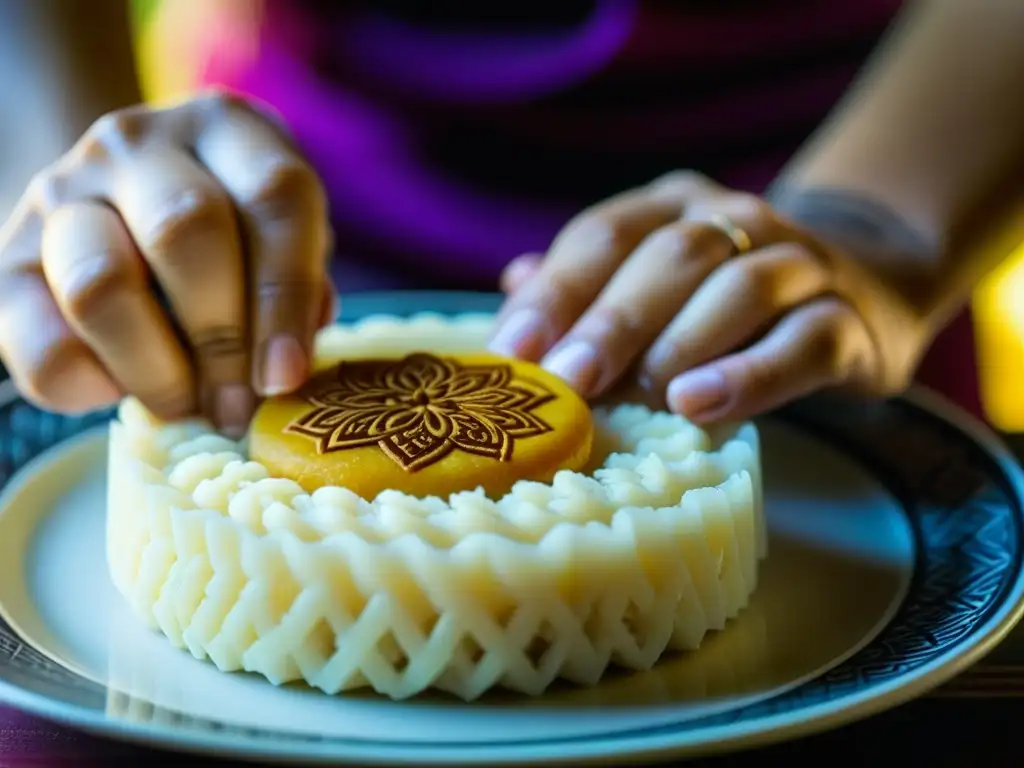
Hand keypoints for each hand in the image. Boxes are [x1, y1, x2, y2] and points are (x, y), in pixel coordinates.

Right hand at [0, 92, 333, 435]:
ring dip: (157, 370)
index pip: (274, 196)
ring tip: (187, 405)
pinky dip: (92, 386)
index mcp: (225, 129)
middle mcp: (137, 144)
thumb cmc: (229, 233)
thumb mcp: (277, 238)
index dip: (286, 294)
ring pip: (101, 285)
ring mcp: (61, 193)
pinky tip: (124, 389)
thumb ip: (299, 287)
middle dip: (222, 338)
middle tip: (239, 404)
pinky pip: (42, 343)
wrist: (114, 206)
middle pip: (185, 231)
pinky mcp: (4, 258)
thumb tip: (284, 364)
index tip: (286, 375)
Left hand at [491, 171, 935, 423]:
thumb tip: (512, 284)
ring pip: (741, 288)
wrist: (863, 290)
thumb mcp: (653, 286)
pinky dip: (751, 374)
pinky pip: (803, 342)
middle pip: (671, 255)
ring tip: (639, 397)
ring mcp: (799, 265)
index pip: (606, 233)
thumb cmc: (724, 303)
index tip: (513, 351)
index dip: (556, 291)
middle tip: (567, 382)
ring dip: (680, 343)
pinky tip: (700, 405)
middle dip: (611, 320)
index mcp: (673, 206)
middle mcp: (737, 221)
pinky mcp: (848, 322)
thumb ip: (589, 288)